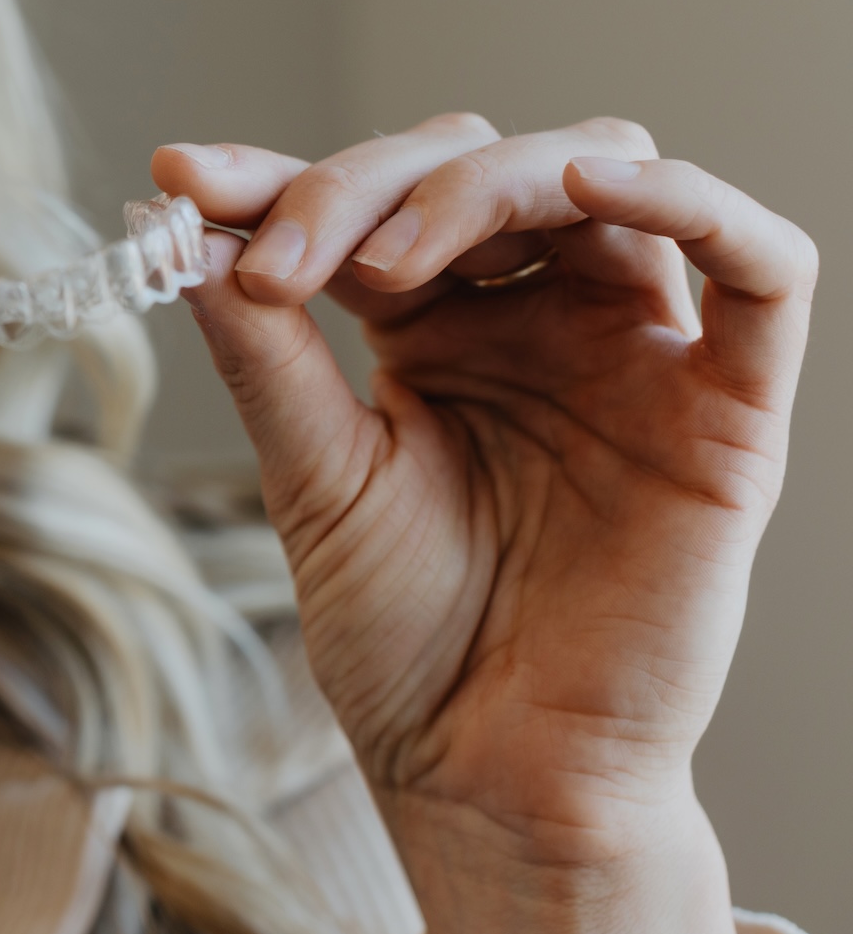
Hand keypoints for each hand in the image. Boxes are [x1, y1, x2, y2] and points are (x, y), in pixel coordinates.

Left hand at [152, 115, 817, 933]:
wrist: (484, 769)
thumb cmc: (400, 634)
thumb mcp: (313, 474)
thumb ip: (264, 346)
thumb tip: (173, 218)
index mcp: (433, 329)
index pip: (366, 203)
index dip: (275, 179)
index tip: (180, 179)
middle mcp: (534, 318)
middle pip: (476, 163)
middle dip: (364, 189)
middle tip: (278, 264)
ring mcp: (633, 351)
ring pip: (600, 174)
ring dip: (487, 183)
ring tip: (386, 264)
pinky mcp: (726, 410)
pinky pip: (760, 272)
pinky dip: (692, 203)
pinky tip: (593, 184)